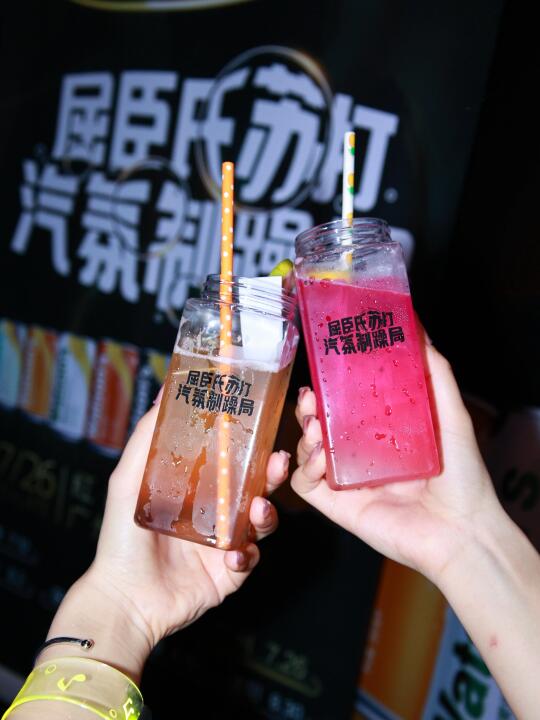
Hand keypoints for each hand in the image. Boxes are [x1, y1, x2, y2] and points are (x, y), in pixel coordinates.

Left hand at [40, 395, 288, 681]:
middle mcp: (216, 510)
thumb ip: (145, 438)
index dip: (251, 443)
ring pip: (262, 520)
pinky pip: (251, 557)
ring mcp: (226, 541)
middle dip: (273, 473)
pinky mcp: (231, 571)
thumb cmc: (121, 538)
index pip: (234, 459)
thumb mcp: (127, 481)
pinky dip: (246, 555)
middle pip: (256, 485)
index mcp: (198, 487)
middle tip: (278, 461)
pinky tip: (232, 555)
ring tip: (258, 511)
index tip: (263, 425)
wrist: (124, 598)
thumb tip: (162, 394)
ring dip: (266, 513)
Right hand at [291, 335, 503, 586]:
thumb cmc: (463, 477)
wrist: (461, 532)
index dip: (330, 387)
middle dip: (308, 408)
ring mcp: (347, 480)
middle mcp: (361, 455)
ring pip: (307, 450)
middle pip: (320, 425)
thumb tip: (420, 333)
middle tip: (310, 397)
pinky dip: (304, 467)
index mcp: (383, 434)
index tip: (324, 368)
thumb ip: (436, 375)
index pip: (346, 404)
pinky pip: (305, 484)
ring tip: (315, 426)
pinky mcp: (337, 505)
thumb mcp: (452, 416)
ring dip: (303, 434)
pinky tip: (320, 458)